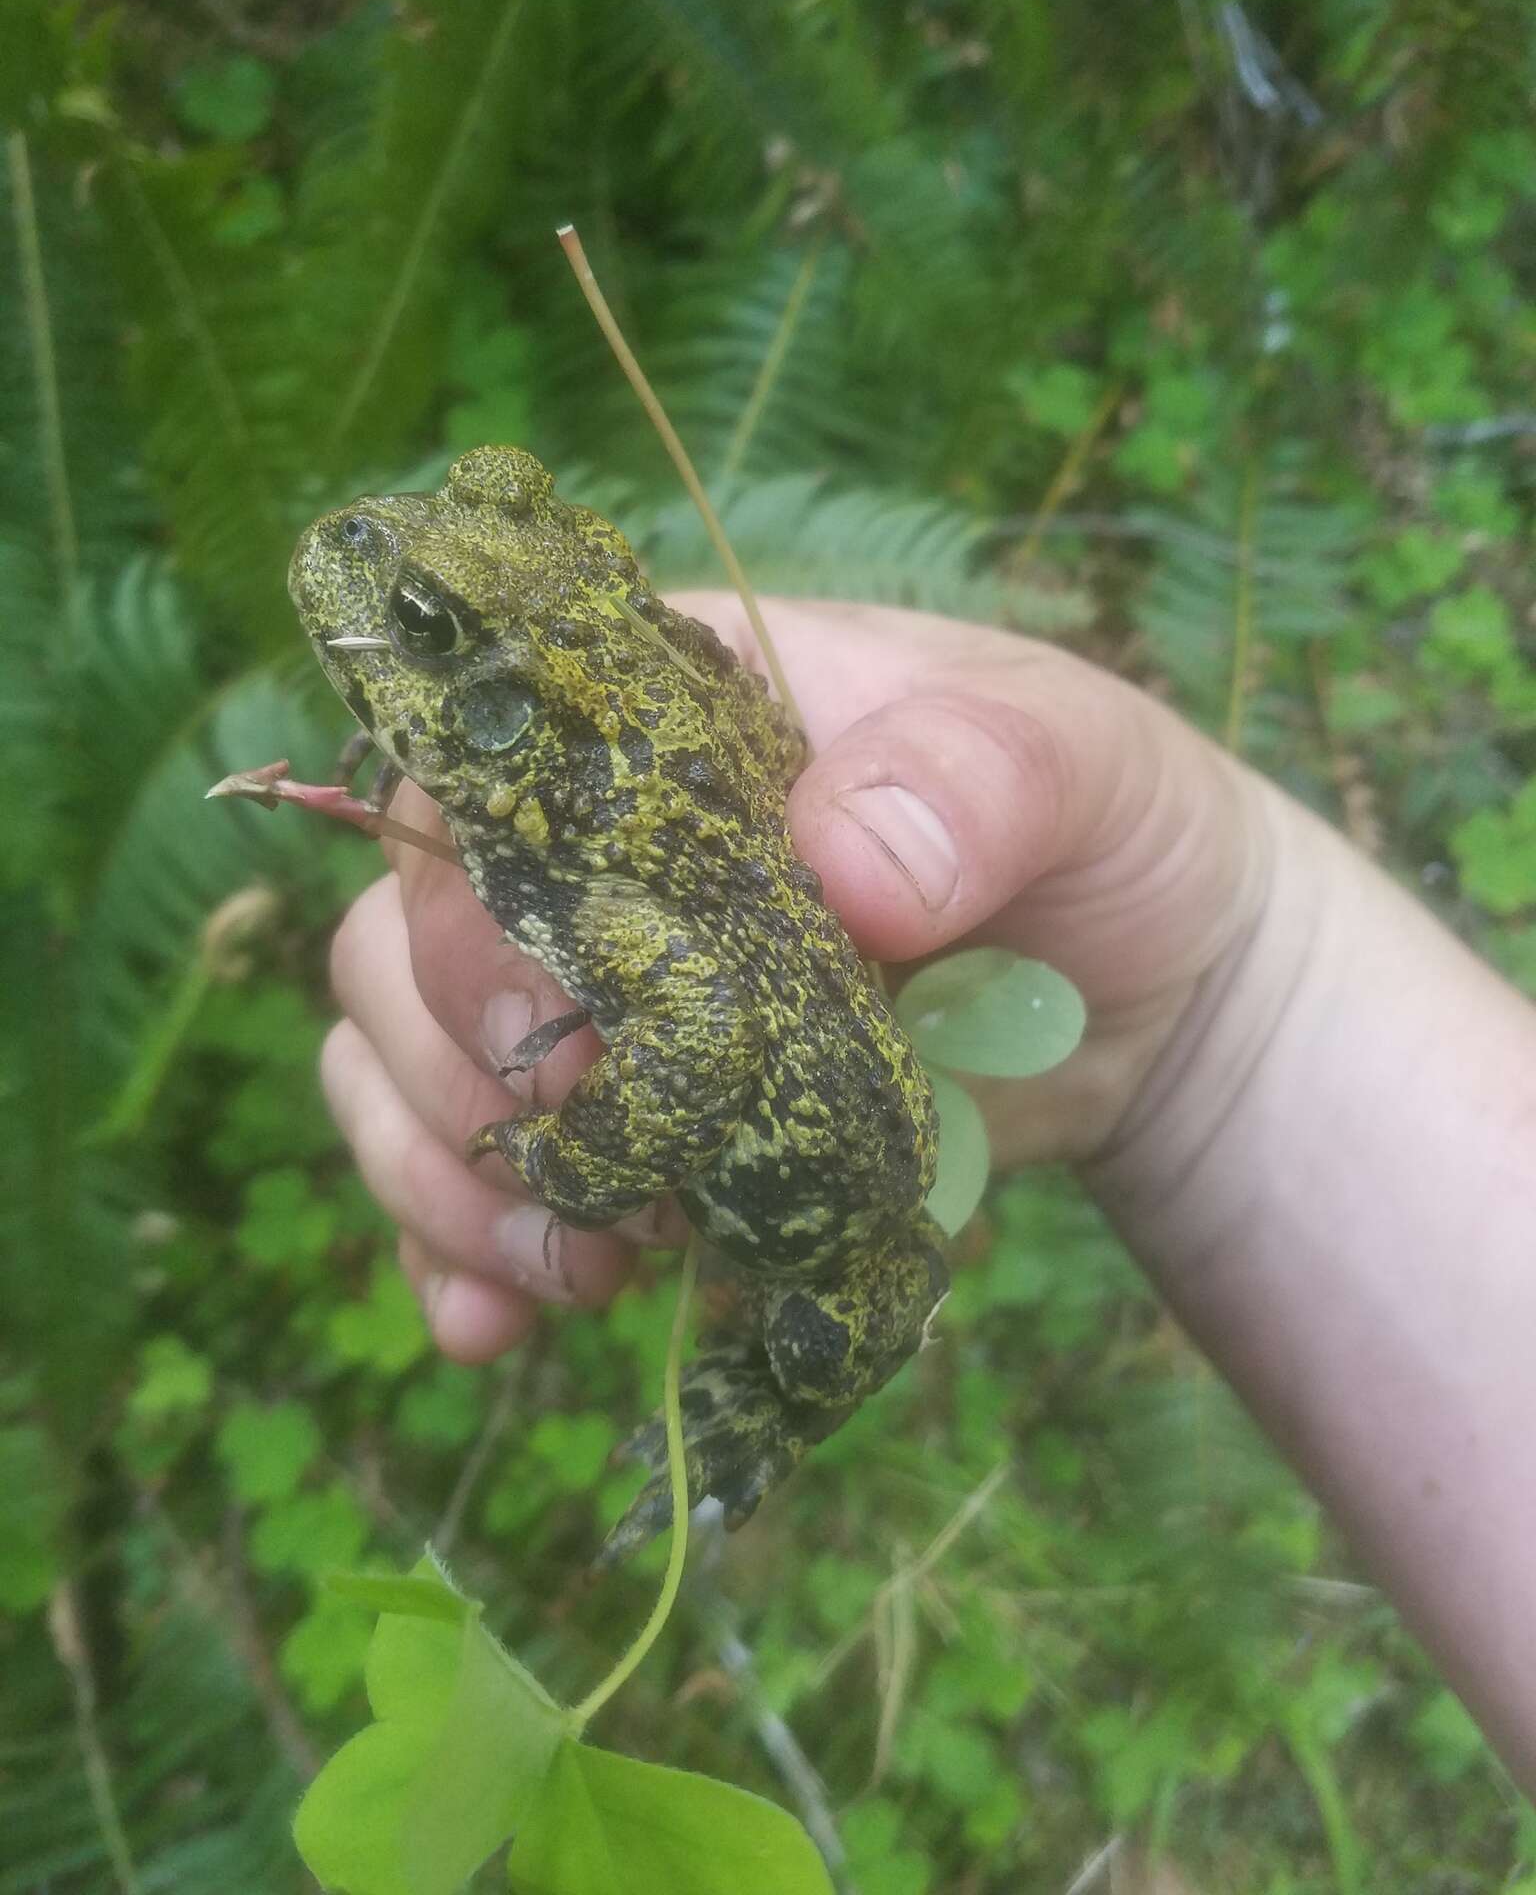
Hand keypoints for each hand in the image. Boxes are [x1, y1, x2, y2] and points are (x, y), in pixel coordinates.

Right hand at [321, 595, 1270, 1360]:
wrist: (1162, 998)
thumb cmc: (1110, 834)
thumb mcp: (1079, 767)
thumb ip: (976, 783)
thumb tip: (843, 869)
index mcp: (664, 726)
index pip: (484, 781)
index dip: (478, 905)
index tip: (575, 1022)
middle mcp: (591, 852)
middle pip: (406, 940)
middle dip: (469, 1069)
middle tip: (596, 1155)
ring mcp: (595, 994)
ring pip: (400, 1061)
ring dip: (450, 1177)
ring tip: (579, 1262)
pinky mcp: (625, 1124)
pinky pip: (464, 1181)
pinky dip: (455, 1257)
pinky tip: (500, 1328)